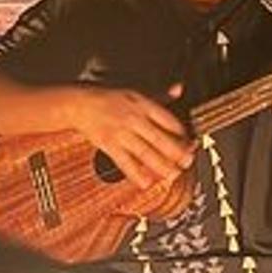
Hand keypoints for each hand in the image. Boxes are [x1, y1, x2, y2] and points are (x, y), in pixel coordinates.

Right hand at [71, 84, 193, 187]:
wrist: (80, 104)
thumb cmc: (110, 98)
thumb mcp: (136, 92)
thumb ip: (160, 95)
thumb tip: (179, 89)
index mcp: (143, 105)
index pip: (169, 120)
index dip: (182, 134)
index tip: (190, 143)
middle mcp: (134, 119)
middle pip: (160, 138)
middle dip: (177, 153)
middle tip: (188, 162)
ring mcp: (121, 133)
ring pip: (145, 152)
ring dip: (161, 166)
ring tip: (173, 175)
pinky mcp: (109, 145)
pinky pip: (125, 162)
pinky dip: (136, 174)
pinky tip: (146, 183)